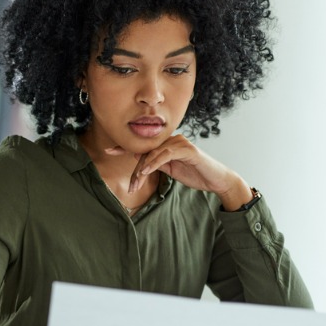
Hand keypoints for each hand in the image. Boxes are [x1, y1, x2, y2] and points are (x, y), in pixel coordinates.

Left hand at [105, 134, 253, 210]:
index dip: (125, 147)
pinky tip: (146, 171)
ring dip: (143, 170)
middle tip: (130, 186)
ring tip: (137, 184)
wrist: (216, 180)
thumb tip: (139, 160)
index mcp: (167, 144)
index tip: (108, 150)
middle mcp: (172, 139)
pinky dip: (154, 163)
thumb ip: (156, 164)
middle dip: (136, 169)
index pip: (144, 145)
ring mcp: (180, 143)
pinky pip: (165, 155)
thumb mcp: (171, 170)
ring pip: (154, 154)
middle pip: (146, 151)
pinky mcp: (187, 149)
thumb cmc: (195, 174)